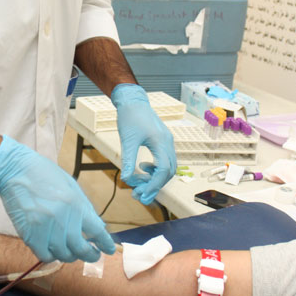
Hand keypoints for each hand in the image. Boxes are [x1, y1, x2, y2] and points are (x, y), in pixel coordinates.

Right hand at [0, 135, 115, 262]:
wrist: (15, 170)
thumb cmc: (44, 175)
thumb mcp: (70, 186)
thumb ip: (84, 207)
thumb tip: (98, 228)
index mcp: (75, 203)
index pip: (97, 230)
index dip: (105, 243)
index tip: (108, 250)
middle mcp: (62, 216)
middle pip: (81, 248)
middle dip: (89, 255)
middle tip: (92, 256)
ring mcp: (45, 226)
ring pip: (63, 254)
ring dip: (69, 255)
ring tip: (70, 251)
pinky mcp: (29, 234)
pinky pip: (44, 255)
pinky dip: (50, 256)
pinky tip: (52, 250)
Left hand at [111, 84, 176, 204]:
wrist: (132, 100)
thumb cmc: (130, 117)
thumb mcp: (127, 140)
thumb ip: (128, 160)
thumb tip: (126, 179)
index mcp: (161, 142)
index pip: (163, 170)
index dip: (153, 185)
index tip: (141, 194)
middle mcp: (168, 143)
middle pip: (168, 172)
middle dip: (154, 185)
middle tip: (139, 194)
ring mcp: (167, 141)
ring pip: (168, 167)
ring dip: (155, 178)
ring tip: (139, 182)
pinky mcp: (162, 140)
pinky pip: (164, 160)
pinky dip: (155, 169)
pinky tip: (142, 167)